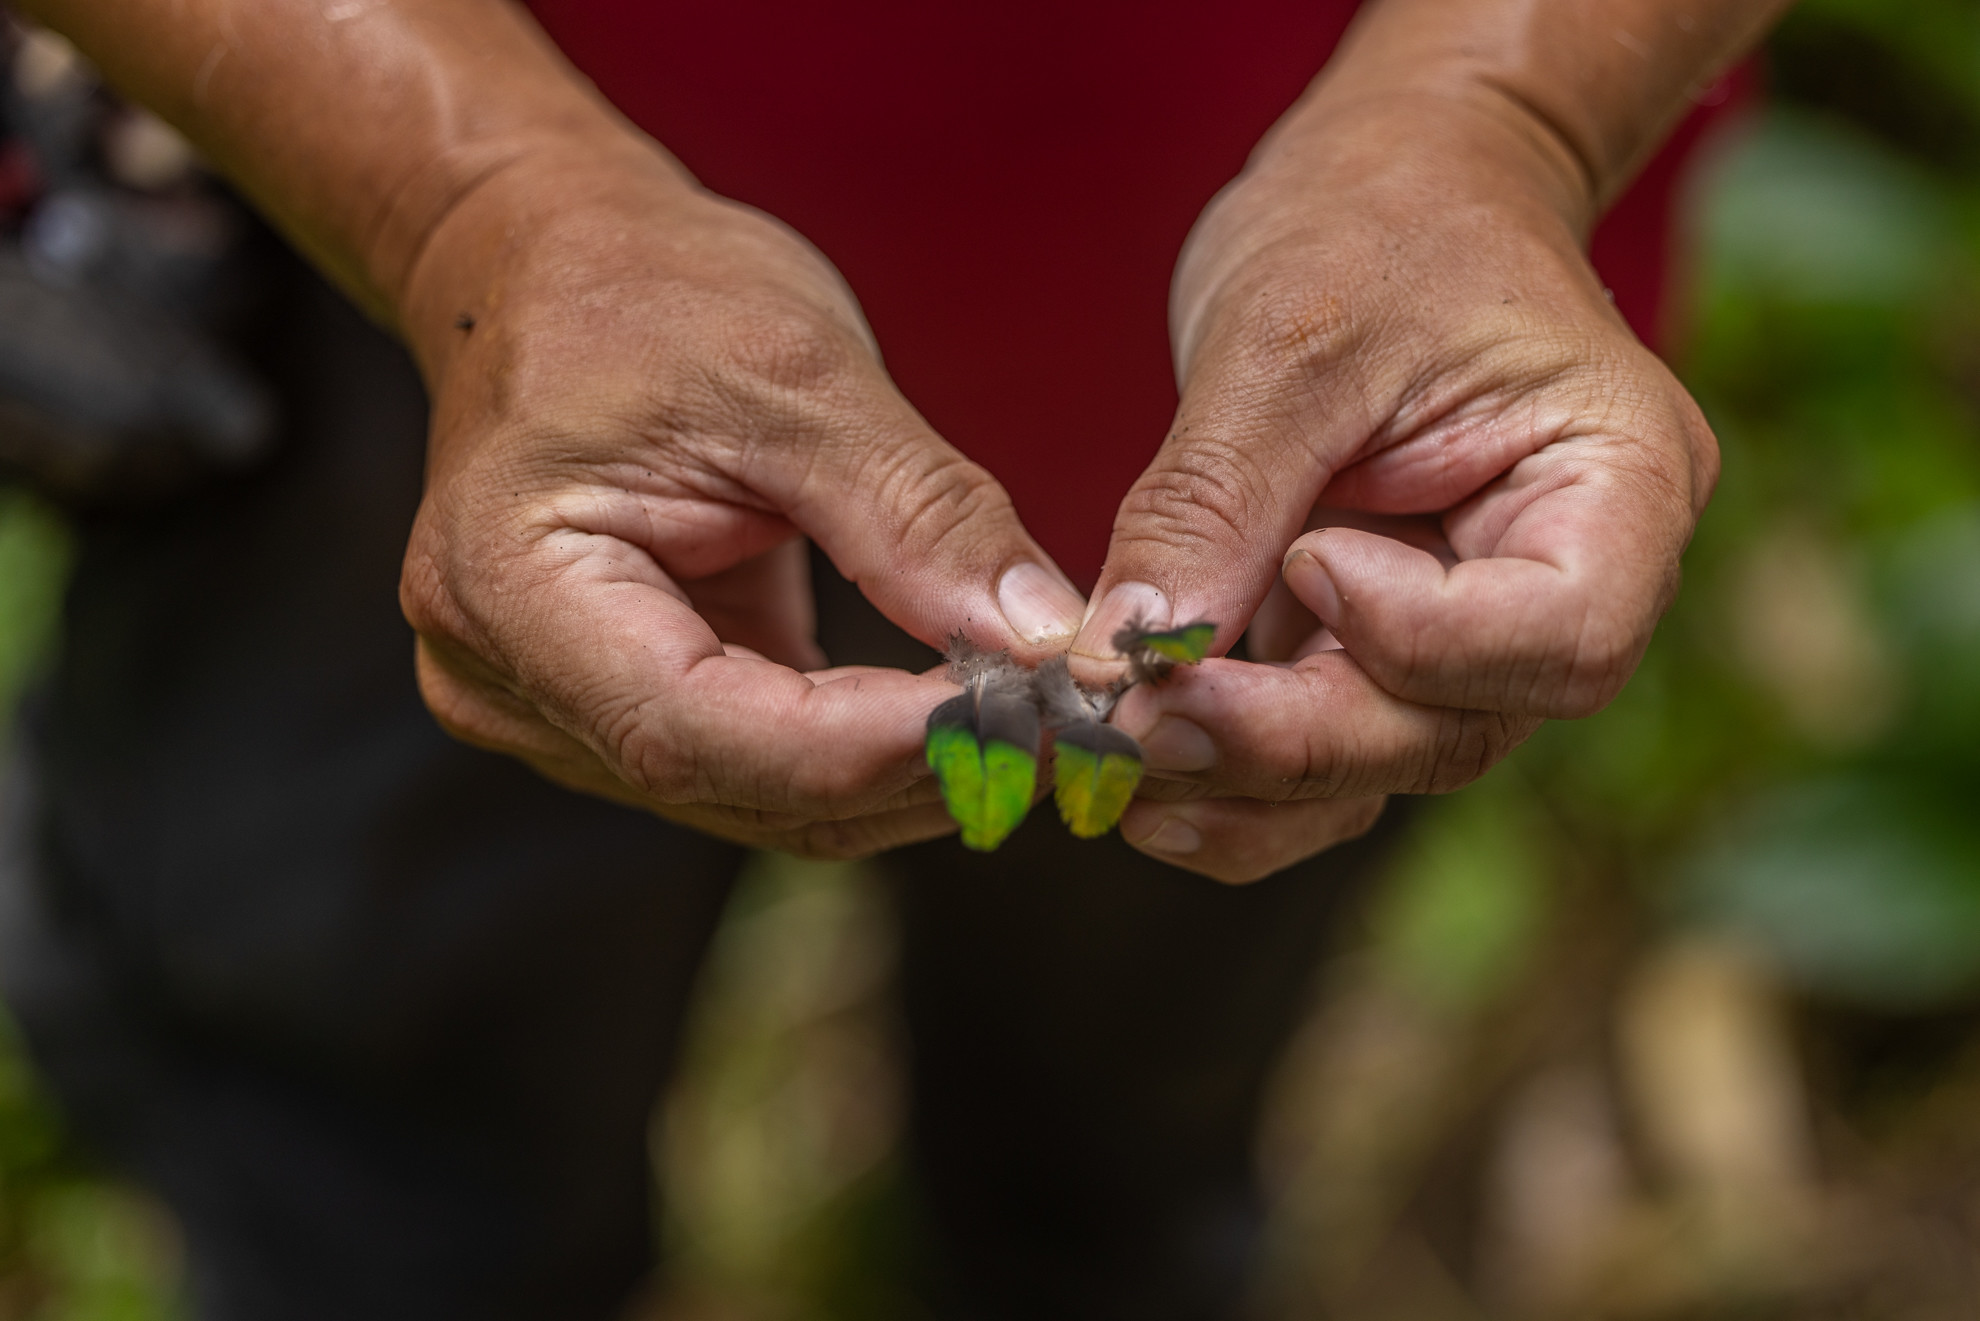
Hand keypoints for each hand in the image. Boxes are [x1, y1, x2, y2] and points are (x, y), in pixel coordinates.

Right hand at [397, 141, 1085, 856]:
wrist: (550, 268)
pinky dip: (878, 744)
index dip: (873, 744)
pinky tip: (969, 705)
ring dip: (915, 771)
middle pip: (746, 788)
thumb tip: (1044, 641)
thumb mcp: (792, 370)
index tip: (1027, 716)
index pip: (700, 730)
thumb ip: (917, 513)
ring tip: (1043, 712)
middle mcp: (512, 681)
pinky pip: (771, 766)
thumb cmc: (643, 291)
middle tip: (1077, 724)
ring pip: (770, 801)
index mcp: (509, 585)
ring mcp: (562, 711)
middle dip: (923, 767)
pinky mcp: (631, 708)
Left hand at [1070, 91, 1718, 883]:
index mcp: (1620, 483)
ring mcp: (1469, 633)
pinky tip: (1137, 775)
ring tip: (1115, 757)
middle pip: (1453, 726)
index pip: (1564, 634)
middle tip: (1138, 722)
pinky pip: (1321, 754)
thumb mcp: (1286, 338)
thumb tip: (1120, 660)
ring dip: (1243, 783)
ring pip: (1377, 762)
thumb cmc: (1374, 223)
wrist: (1387, 190)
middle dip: (1292, 739)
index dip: (1420, 636)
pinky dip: (1230, 780)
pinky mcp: (1377, 650)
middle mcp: (1564, 585)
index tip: (1302, 561)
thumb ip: (1212, 503)